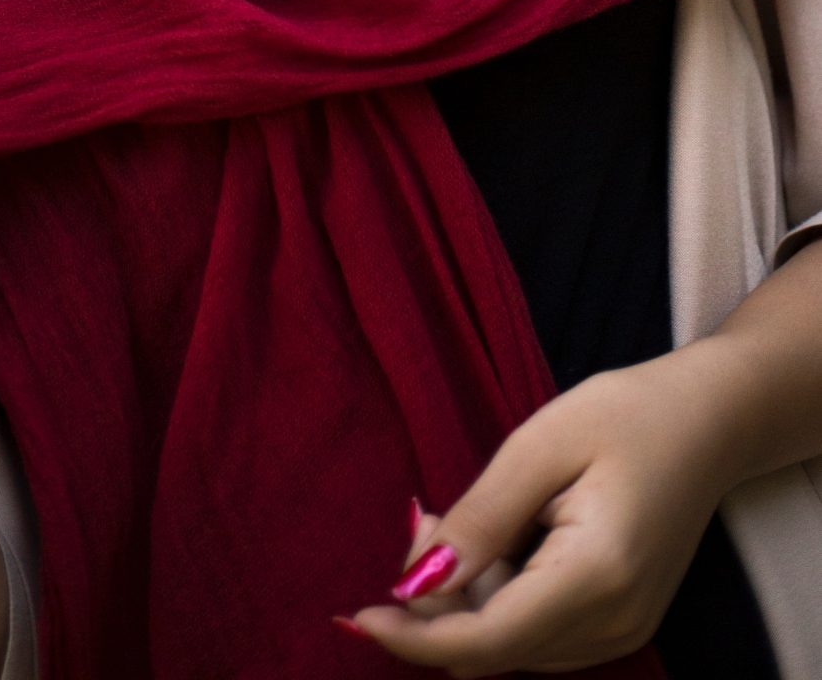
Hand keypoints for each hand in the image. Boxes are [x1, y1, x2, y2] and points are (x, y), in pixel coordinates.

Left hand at [342, 343, 746, 672]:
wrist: (708, 422)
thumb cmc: (624, 415)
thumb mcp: (540, 444)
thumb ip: (481, 518)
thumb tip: (420, 582)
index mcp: (596, 576)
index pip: (487, 641)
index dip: (415, 637)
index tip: (355, 613)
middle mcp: (614, 622)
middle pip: (493, 648)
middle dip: (434, 604)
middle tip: (419, 519)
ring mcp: (622, 630)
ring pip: (510, 644)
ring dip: (464, 599)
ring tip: (456, 517)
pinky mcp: (619, 622)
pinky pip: (536, 631)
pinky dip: (496, 597)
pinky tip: (490, 539)